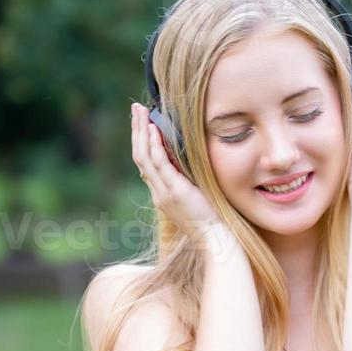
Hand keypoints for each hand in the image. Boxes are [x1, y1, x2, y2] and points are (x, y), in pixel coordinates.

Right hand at [130, 102, 228, 248]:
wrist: (216, 241)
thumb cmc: (213, 221)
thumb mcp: (197, 197)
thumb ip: (190, 181)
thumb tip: (193, 161)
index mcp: (162, 194)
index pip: (146, 163)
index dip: (142, 141)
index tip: (143, 123)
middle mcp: (158, 193)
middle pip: (140, 156)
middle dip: (137, 131)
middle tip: (135, 109)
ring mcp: (164, 193)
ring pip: (145, 157)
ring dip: (142, 132)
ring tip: (140, 112)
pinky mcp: (175, 192)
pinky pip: (160, 165)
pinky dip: (155, 145)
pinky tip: (155, 129)